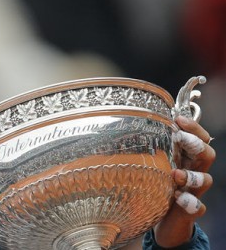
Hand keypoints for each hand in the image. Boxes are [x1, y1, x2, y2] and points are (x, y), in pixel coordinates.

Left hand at [153, 116, 214, 246]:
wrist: (163, 221)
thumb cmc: (157, 187)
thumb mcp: (154, 165)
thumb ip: (151, 149)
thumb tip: (131, 122)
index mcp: (186, 159)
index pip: (199, 138)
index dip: (193, 127)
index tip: (178, 118)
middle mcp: (194, 172)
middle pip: (207, 154)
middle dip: (196, 144)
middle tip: (180, 138)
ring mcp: (194, 192)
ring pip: (206, 179)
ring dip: (193, 175)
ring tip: (176, 174)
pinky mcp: (190, 211)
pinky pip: (198, 207)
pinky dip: (190, 202)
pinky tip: (179, 198)